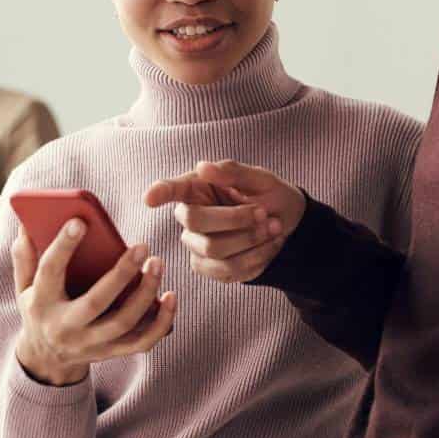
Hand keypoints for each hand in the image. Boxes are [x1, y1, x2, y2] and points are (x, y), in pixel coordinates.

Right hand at [12, 218, 176, 385]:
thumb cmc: (39, 308)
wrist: (46, 358)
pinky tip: (171, 297)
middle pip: (96, 302)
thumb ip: (25, 257)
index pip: (49, 272)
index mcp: (41, 303)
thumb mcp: (24, 286)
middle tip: (142, 246)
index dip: (63, 247)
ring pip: (124, 323)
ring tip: (157, 263)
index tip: (80, 222)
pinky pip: (142, 342)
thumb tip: (26, 223)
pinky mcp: (111, 353)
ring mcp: (90, 344)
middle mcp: (65, 327)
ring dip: (146, 294)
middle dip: (121, 274)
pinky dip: (161, 322)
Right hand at [144, 160, 305, 283]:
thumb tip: (203, 167)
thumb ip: (232, 173)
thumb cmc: (269, 195)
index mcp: (197, 188)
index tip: (150, 198)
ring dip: (250, 240)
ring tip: (274, 228)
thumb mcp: (260, 179)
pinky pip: (228, 271)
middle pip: (195, 222)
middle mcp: (190, 217)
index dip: (160, 193)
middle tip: (264, 213)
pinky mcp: (210, 268)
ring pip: (213, 250)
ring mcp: (197, 245)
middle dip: (235, 219)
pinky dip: (256, 258)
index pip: (172, 189)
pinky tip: (269, 245)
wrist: (289, 224)